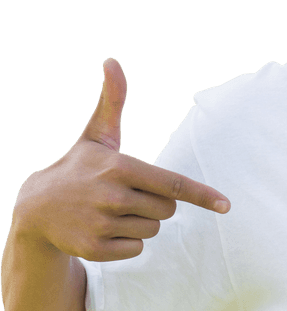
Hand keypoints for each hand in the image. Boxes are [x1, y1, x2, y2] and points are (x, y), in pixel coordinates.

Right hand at [14, 58, 230, 261]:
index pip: (172, 184)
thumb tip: (113, 60)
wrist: (36, 209)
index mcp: (118, 168)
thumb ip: (112, 101)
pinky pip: (137, 250)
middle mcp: (111, 197)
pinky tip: (104, 230)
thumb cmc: (78, 168)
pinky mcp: (95, 250)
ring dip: (141, 223)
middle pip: (167, 210)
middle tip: (128, 195)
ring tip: (112, 211)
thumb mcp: (96, 136)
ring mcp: (102, 225)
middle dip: (156, 203)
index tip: (226, 205)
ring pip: (153, 230)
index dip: (202, 195)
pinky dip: (127, 242)